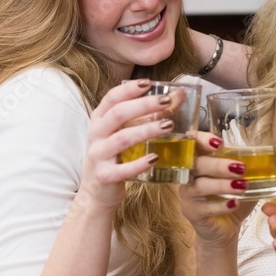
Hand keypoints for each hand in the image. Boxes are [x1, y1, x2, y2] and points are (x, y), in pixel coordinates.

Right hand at [81, 79, 179, 210]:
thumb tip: (179, 95)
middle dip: (143, 105)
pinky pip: (122, 169)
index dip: (129, 89)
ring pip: (122, 139)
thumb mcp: (125, 132)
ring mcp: (98, 155)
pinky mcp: (104, 176)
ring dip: (146, 130)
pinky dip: (139, 164)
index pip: (111, 98)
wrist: (97, 192)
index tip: (149, 82)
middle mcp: (96, 135)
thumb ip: (146, 115)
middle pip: (118, 114)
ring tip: (168, 126)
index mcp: (100, 119)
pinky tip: (155, 158)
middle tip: (167, 101)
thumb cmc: (116, 155)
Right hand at [178, 136, 258, 247]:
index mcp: (203, 159)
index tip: (220, 143)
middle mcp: (190, 174)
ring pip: (199, 185)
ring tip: (243, 186)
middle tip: (242, 168)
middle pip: (197, 164)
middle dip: (219, 165)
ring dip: (222, 185)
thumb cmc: (235, 197)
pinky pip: (203, 207)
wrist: (225, 229)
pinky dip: (220, 205)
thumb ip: (274, 165)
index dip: (202, 139)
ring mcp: (188, 194)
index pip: (193, 142)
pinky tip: (234, 204)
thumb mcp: (255, 179)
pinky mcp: (191, 212)